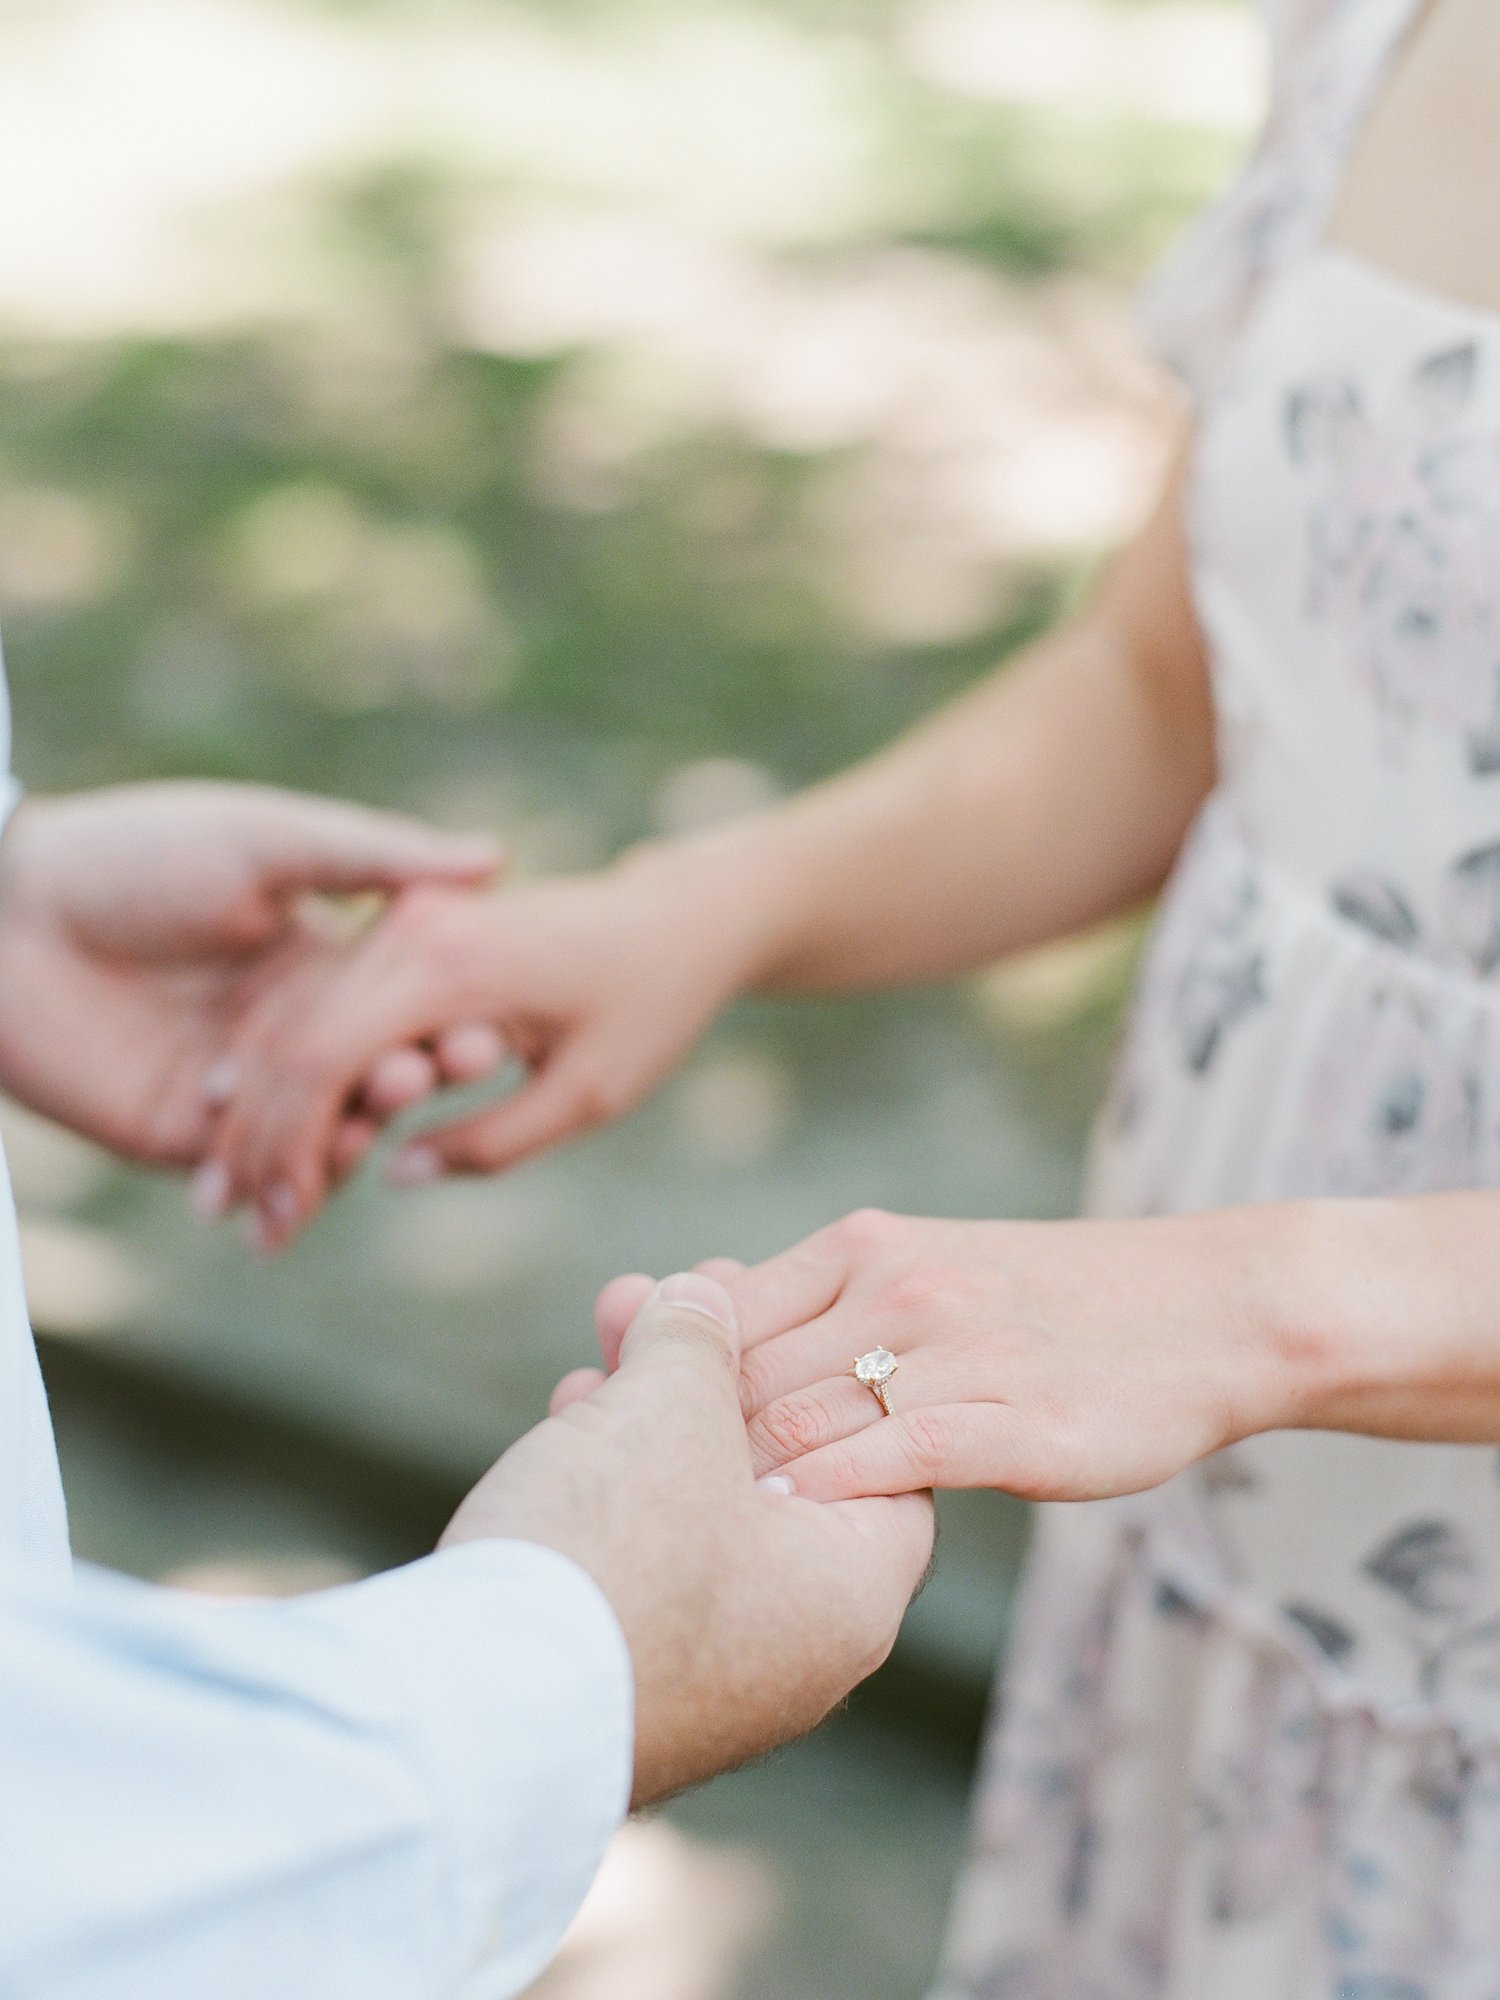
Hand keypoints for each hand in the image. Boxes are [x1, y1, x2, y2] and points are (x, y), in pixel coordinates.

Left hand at [0, 782, 499, 1186]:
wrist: (7, 914)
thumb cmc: (140, 853)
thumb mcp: (271, 840)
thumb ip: (377, 858)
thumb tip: (496, 856)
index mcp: (317, 959)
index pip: (401, 1005)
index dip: (443, 1019)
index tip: (487, 1026)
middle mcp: (287, 1027)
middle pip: (370, 1072)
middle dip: (412, 1074)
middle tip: (444, 1066)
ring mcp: (241, 1086)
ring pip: (321, 1131)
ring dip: (359, 1131)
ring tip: (378, 1112)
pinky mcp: (186, 1136)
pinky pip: (255, 1173)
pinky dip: (291, 1183)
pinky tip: (316, 1176)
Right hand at [201, 845, 764, 1249]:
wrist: (674, 922)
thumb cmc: (648, 1009)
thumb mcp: (588, 1095)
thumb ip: (491, 1142)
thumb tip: (392, 1173)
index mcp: (453, 964)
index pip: (327, 1056)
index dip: (290, 1145)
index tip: (278, 1219)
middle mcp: (411, 926)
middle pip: (293, 1035)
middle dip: (256, 1133)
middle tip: (237, 1220)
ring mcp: (402, 917)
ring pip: (296, 1013)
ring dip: (260, 1101)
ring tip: (236, 1191)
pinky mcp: (403, 925)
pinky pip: (326, 997)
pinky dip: (291, 1064)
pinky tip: (262, 1128)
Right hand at [441, 1272, 934, 1804]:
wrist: (476, 1713)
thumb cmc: (615, 1547)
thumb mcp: (674, 1404)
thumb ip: (701, 1336)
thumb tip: (704, 1293)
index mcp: (852, 1592)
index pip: (885, 1453)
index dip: (824, 1358)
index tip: (767, 1296)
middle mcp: (801, 1654)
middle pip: (781, 1473)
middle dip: (718, 1371)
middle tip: (677, 1293)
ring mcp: (713, 1683)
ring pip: (702, 1511)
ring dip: (654, 1411)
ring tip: (613, 1324)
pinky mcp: (629, 1688)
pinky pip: (645, 1563)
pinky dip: (615, 1482)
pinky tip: (572, 1410)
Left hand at [595, 1209, 1294, 1504]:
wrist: (1204, 1311)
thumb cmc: (1051, 1304)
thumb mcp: (927, 1267)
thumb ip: (824, 1303)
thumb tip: (709, 1340)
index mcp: (864, 1247)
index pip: (724, 1313)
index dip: (657, 1379)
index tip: (602, 1430)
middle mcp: (898, 1287)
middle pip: (747, 1374)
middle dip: (673, 1442)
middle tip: (609, 1500)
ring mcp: (957, 1351)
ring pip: (806, 1419)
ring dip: (735, 1482)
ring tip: (674, 1541)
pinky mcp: (1013, 1423)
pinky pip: (895, 1461)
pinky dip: (827, 1498)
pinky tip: (785, 1536)